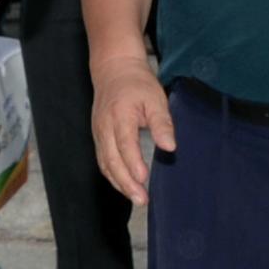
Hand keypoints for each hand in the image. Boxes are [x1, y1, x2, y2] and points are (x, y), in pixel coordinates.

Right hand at [92, 57, 174, 202]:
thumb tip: (170, 146)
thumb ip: (162, 123)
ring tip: (136, 198)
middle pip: (111, 159)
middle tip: (142, 199)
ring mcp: (98, 132)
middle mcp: (105, 126)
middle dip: (126, 182)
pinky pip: (102, 160)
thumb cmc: (137, 84)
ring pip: (105, 163)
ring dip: (119, 183)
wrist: (113, 69)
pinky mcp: (98, 137)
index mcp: (120, 114)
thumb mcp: (155, 98)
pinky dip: (113, 176)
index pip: (125, 143)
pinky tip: (125, 186)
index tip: (143, 178)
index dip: (133, 163)